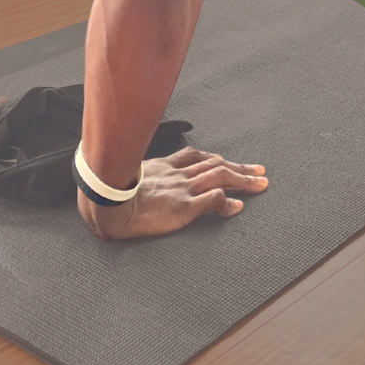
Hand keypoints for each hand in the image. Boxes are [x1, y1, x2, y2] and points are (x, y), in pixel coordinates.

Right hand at [77, 146, 268, 239]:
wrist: (105, 205)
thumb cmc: (111, 194)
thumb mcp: (129, 176)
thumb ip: (141, 172)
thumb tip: (137, 170)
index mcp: (164, 167)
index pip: (198, 157)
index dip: (218, 159)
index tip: (232, 162)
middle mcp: (177, 174)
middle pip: (215, 164)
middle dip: (240, 167)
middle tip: (260, 171)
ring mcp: (181, 189)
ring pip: (219, 176)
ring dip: (243, 180)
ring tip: (260, 184)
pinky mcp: (182, 207)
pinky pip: (211, 200)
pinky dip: (226, 202)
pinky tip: (237, 207)